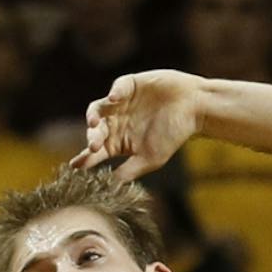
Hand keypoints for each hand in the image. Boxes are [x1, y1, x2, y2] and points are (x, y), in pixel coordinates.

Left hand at [71, 70, 207, 182]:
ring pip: (98, 109)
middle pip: (95, 131)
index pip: (97, 151)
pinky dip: (115, 92)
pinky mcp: (129, 85)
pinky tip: (115, 99)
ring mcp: (120, 103)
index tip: (76, 165)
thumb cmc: (174, 135)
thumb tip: (110, 186)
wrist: (194, 110)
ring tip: (93, 122)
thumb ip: (130, 170)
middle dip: (92, 138)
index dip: (86, 158)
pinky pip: (117, 88)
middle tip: (93, 146)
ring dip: (93, 115)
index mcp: (118, 141)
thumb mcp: (151, 158)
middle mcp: (115, 122)